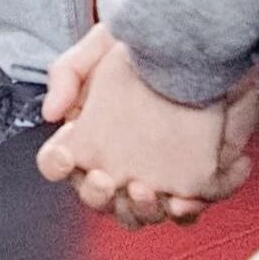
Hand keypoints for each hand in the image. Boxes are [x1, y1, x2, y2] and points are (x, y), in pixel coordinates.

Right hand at [37, 21, 257, 226]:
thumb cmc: (151, 48)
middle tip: (107, 178)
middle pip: (96, 199)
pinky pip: (186, 210)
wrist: (207, 49)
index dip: (57, 164)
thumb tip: (52, 114)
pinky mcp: (192, 179)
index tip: (67, 155)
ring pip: (139, 215)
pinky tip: (185, 197)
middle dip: (97, 195)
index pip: (57, 162)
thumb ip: (66, 72)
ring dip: (140, 210)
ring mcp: (154, 174)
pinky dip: (185, 210)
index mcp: (87, 135)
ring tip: (147, 190)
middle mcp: (117, 161)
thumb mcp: (101, 45)